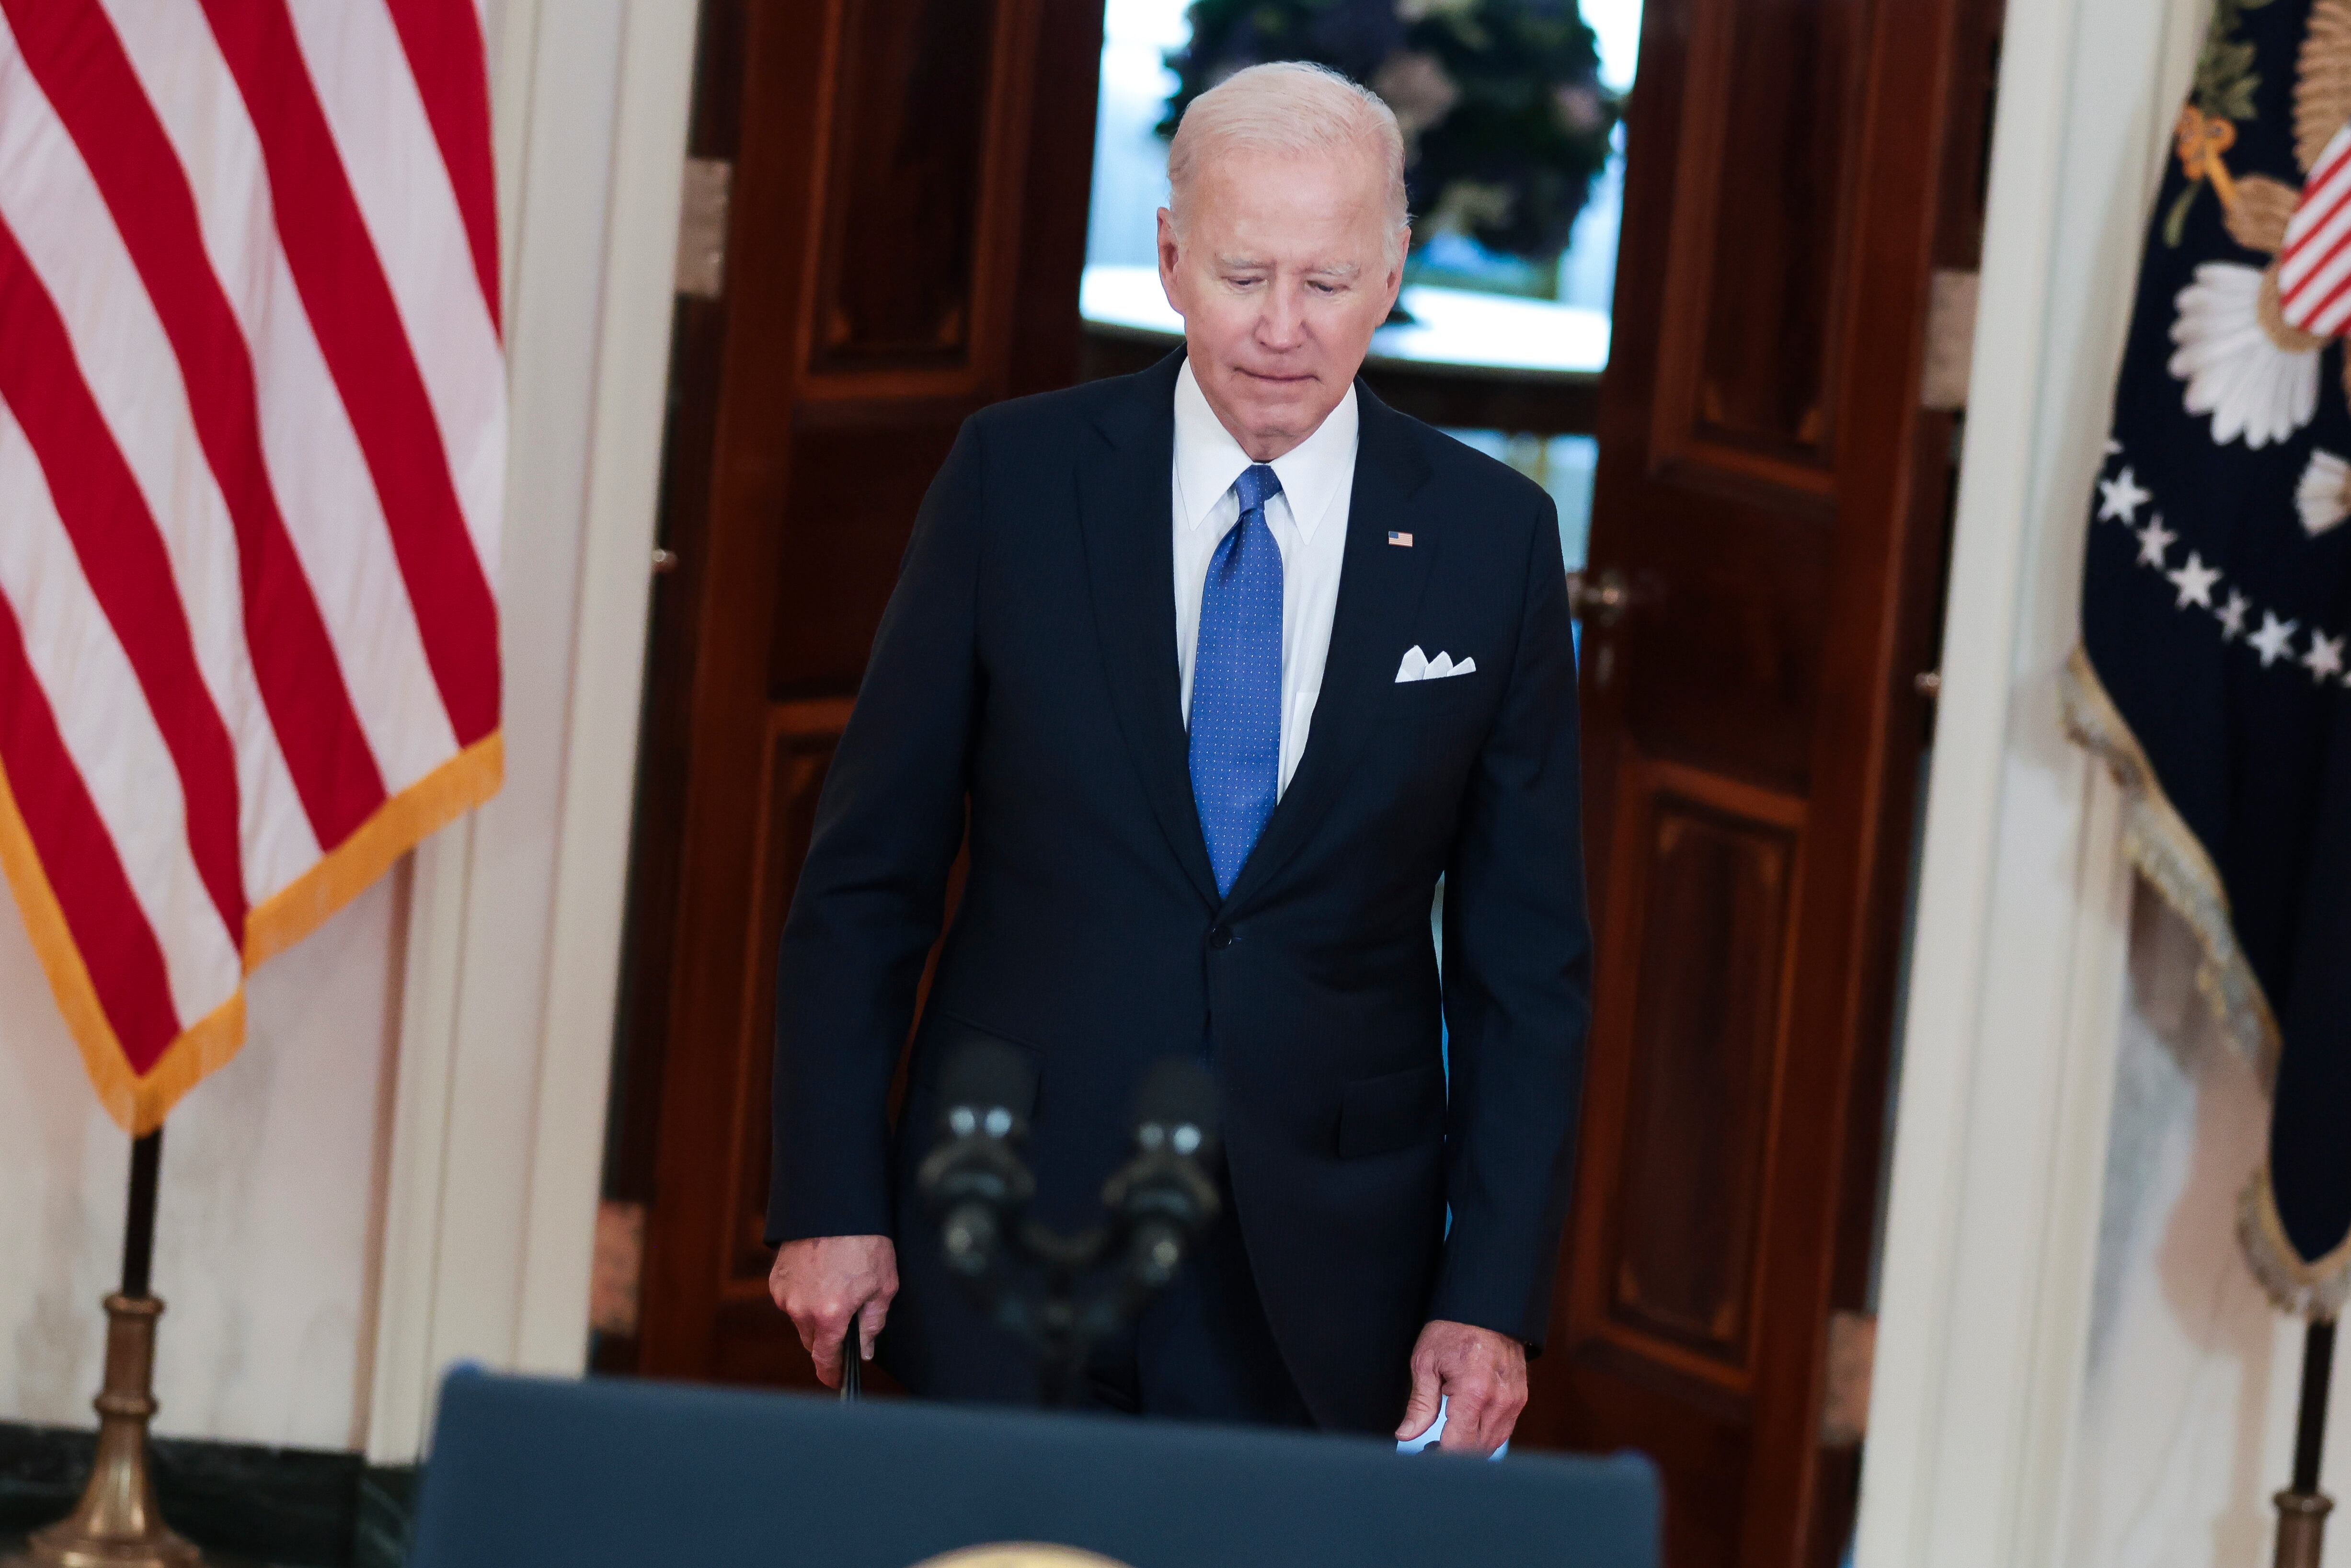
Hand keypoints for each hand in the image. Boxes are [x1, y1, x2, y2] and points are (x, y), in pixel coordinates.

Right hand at [768, 1234, 897, 1388]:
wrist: (836, 1206)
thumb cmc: (865, 1242)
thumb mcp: (883, 1286)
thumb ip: (873, 1324)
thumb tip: (866, 1350)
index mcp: (829, 1315)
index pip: (825, 1358)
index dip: (831, 1373)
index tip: (836, 1381)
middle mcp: (801, 1309)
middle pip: (812, 1341)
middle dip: (828, 1338)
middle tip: (847, 1319)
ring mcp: (785, 1294)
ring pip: (800, 1320)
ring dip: (815, 1315)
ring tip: (836, 1288)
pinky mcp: (776, 1279)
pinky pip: (790, 1300)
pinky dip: (803, 1296)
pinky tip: (821, 1277)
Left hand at [1395, 1320, 1527, 1454]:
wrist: (1486, 1308)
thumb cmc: (1453, 1330)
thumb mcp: (1426, 1362)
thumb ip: (1419, 1404)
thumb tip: (1406, 1434)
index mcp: (1474, 1392)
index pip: (1458, 1445)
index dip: (1439, 1456)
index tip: (1424, 1455)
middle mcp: (1499, 1401)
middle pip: (1476, 1449)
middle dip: (1452, 1454)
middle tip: (1430, 1448)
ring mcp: (1514, 1401)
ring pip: (1492, 1443)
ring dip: (1470, 1447)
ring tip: (1446, 1438)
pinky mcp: (1520, 1398)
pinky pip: (1503, 1430)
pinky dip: (1484, 1435)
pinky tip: (1467, 1427)